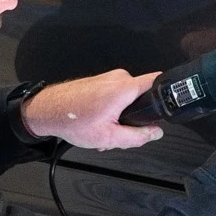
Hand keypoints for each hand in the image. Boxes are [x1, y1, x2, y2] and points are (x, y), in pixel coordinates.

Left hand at [22, 70, 163, 149]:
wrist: (47, 111)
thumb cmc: (72, 120)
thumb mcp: (109, 137)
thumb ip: (138, 136)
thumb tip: (155, 133)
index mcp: (124, 88)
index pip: (158, 80)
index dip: (166, 94)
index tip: (167, 106)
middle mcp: (117, 78)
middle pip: (141, 97)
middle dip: (133, 118)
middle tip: (119, 133)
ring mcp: (108, 78)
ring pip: (127, 99)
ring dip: (119, 118)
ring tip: (103, 132)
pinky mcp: (100, 82)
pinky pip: (115, 96)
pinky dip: (110, 111)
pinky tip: (97, 124)